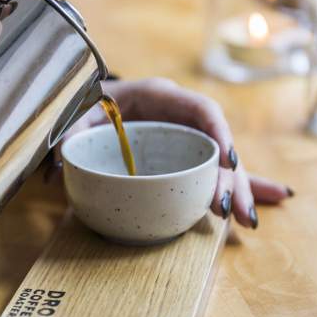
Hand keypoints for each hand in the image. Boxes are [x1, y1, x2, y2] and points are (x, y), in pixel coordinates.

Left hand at [59, 77, 292, 228]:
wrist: (82, 108)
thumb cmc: (82, 106)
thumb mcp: (73, 117)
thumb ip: (70, 135)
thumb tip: (63, 160)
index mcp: (158, 96)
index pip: (200, 109)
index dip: (219, 134)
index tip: (229, 162)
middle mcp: (178, 116)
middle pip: (216, 144)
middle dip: (232, 177)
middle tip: (236, 209)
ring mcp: (182, 138)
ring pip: (219, 164)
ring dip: (236, 190)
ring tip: (248, 220)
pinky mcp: (180, 157)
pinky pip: (211, 173)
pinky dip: (231, 190)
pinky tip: (253, 210)